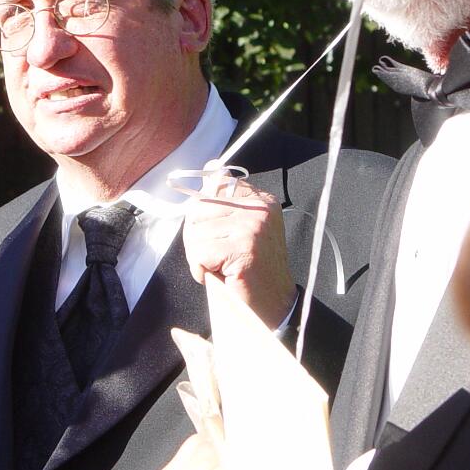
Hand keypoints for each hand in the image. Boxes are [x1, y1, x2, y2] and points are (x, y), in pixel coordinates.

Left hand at [182, 161, 296, 328]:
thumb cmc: (251, 270)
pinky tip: (222, 276)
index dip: (204, 216)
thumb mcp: (239, 227)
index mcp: (260, 199)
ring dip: (198, 257)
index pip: (211, 187)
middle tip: (218, 256)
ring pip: (194, 233)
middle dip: (197, 237)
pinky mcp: (243, 249)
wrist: (274, 306)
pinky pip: (199, 254)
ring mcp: (252, 227)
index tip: (220, 235)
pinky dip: (201, 270)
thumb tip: (210, 164)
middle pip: (197, 208)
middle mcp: (259, 208)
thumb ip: (223, 198)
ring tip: (222, 267)